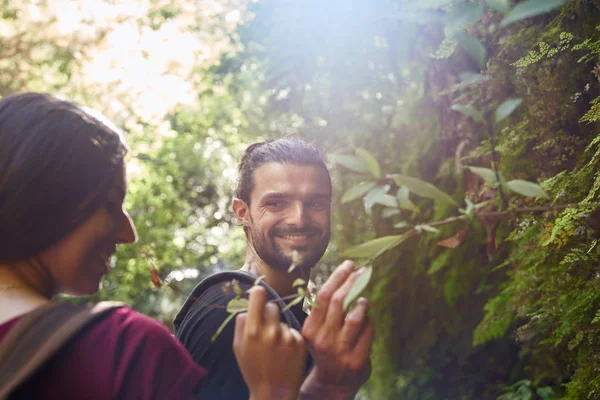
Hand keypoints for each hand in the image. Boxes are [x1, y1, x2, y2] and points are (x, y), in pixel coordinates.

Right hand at [234, 286, 306, 399]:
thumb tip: (248, 305)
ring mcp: (287, 336)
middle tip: (266, 329)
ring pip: (283, 321)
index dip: (257, 294)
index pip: (259, 294)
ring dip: (279, 329)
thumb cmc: (252, 369)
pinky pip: (293, 331)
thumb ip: (242, 323)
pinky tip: (285, 353)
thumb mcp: (238, 347)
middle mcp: (271, 331)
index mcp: (253, 330)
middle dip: (268, 315)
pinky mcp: (300, 342)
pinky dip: (289, 339)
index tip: (257, 297)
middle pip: (272, 307)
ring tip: (275, 348)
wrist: (273, 393)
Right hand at [300, 260, 373, 398]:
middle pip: (338, 302)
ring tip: (363, 299)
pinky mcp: (357, 360)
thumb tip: (340, 278)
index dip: (337, 277)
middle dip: (352, 282)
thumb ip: (324, 310)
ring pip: (355, 317)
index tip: (348, 264)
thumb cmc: (326, 349)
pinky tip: (367, 318)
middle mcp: (323, 340)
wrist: (332, 383)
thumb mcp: (317, 331)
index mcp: (310, 330)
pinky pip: (368, 331)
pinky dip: (370, 320)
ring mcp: (340, 351)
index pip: (322, 296)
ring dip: (362, 303)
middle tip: (361, 271)